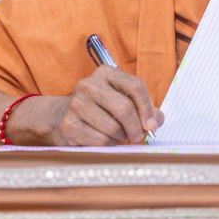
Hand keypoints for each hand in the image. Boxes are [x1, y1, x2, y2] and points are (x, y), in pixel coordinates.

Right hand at [49, 66, 163, 145]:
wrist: (60, 117)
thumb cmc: (99, 108)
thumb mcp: (120, 98)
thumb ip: (143, 107)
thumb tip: (157, 120)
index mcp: (105, 73)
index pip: (135, 86)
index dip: (147, 108)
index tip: (152, 124)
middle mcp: (89, 84)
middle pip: (124, 108)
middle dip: (136, 127)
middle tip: (137, 136)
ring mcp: (76, 104)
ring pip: (113, 127)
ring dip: (121, 137)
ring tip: (118, 135)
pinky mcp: (69, 125)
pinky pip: (100, 141)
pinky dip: (108, 145)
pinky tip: (104, 139)